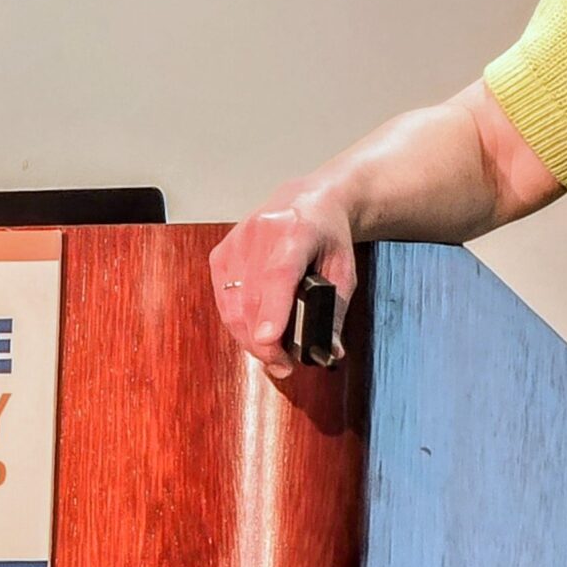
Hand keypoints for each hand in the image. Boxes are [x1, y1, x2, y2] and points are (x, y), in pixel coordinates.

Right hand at [208, 187, 357, 378]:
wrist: (310, 201)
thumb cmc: (328, 235)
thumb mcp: (345, 270)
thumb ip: (336, 311)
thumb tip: (329, 351)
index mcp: (296, 231)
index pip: (279, 274)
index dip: (273, 310)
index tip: (269, 341)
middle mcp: (260, 233)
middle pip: (252, 297)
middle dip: (265, 341)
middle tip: (283, 366)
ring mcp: (236, 241)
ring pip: (232, 303)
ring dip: (248, 337)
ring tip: (271, 356)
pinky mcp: (221, 252)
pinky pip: (223, 298)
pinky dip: (236, 321)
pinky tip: (253, 332)